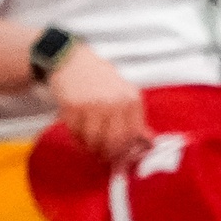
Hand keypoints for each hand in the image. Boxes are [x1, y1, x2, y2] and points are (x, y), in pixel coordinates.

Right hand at [48, 47, 150, 164]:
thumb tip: (149, 141)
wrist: (71, 62)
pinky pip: (76, 133)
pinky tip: (79, 133)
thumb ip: (136, 118)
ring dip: (92, 148)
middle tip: (104, 158)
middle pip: (115, 141)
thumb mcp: (124, 93)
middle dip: (109, 154)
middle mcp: (114, 102)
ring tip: (91, 146)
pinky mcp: (72, 107)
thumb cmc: (100, 79)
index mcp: (131, 99)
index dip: (128, 151)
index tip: (122, 158)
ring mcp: (93, 105)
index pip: (134, 135)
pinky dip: (78, 139)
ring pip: (94, 141)